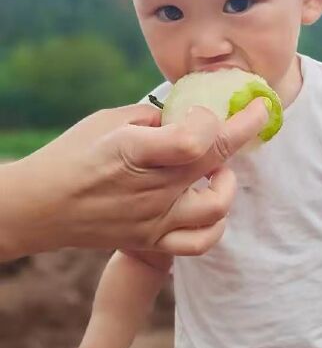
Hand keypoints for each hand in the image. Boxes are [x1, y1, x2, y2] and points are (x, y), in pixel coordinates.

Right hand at [2, 97, 269, 259]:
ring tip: (216, 168)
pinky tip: (209, 202)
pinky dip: (216, 223)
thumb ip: (156, 117)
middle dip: (245, 129)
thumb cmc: (75, 154)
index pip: (196, 138)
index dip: (218, 118)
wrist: (41, 206)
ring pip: (216, 206)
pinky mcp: (153, 241)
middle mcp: (150, 188)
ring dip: (227, 181)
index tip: (221, 106)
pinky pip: (201, 242)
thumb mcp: (110, 120)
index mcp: (134, 150)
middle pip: (214, 161)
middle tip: (254, 114)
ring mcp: (154, 219)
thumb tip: (192, 114)